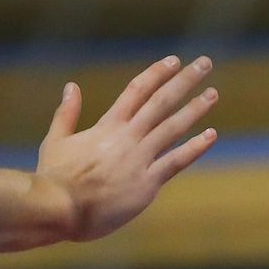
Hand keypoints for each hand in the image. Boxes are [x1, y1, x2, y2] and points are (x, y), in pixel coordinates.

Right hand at [38, 56, 218, 241]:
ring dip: (195, 109)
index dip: (157, 73)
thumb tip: (71, 86)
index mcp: (107, 125)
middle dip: (184, 81)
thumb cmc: (54, 178)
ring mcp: (139, 159)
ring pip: (173, 127)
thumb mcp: (56, 140)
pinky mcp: (147, 184)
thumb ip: (66, 113)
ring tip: (213, 94)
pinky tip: (211, 135)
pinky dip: (195, 148)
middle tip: (204, 63)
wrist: (59, 209)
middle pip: (161, 101)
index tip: (174, 60)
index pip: (137, 90)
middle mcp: (127, 137)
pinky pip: (176, 162)